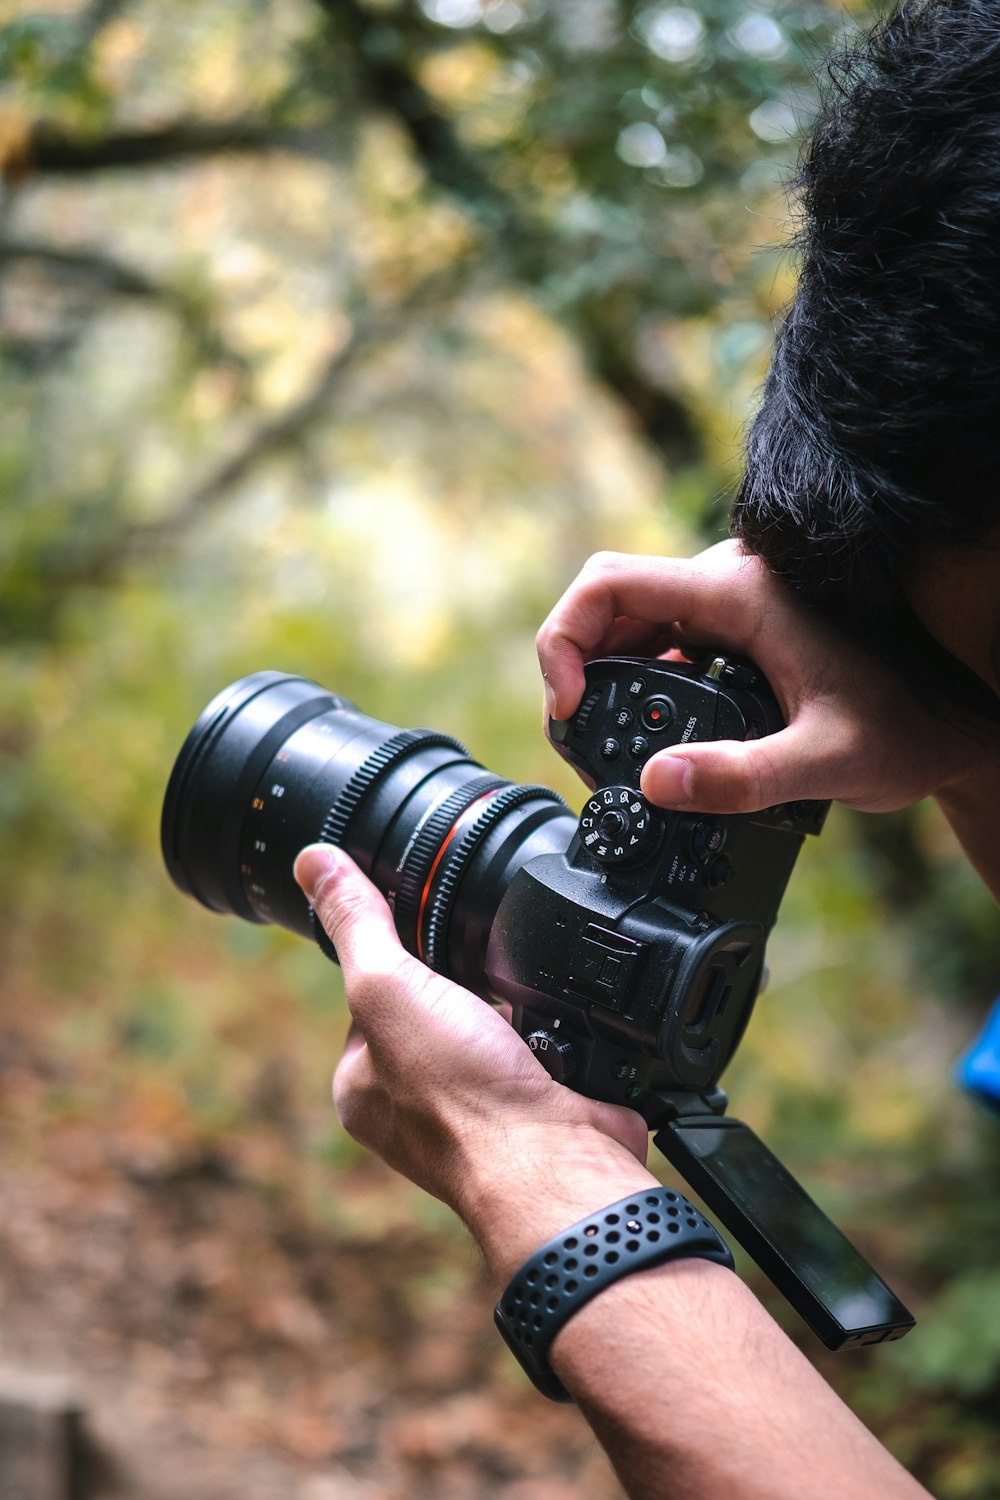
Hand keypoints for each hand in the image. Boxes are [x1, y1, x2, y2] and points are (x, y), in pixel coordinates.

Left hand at [293, 843, 650, 1243]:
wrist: (556, 1163)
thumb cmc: (463, 1096)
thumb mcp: (389, 988)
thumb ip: (357, 922)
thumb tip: (313, 858)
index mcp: (361, 1086)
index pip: (369, 995)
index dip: (398, 957)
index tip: (424, 938)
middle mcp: (412, 1108)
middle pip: (434, 1009)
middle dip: (463, 985)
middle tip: (480, 976)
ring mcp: (478, 1114)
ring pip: (490, 1030)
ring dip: (510, 1008)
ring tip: (518, 1003)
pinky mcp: (533, 1112)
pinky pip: (539, 1052)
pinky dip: (551, 1034)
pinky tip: (556, 1027)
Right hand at [537, 540, 991, 813]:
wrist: (955, 725)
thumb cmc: (909, 731)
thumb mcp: (827, 762)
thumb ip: (744, 777)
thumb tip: (656, 784)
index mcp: (739, 592)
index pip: (610, 584)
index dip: (564, 639)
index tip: (569, 707)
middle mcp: (728, 587)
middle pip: (610, 608)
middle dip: (578, 673)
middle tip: (581, 745)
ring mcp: (731, 609)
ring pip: (633, 630)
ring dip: (606, 684)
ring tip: (607, 751)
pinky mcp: (736, 636)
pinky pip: (664, 650)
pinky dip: (641, 693)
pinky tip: (652, 743)